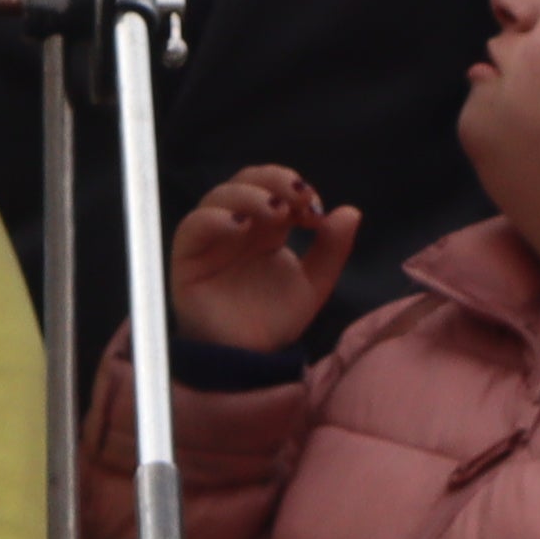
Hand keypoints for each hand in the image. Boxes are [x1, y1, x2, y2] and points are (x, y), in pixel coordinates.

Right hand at [167, 168, 363, 354]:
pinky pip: (192, 226)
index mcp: (267, 228)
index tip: (315, 209)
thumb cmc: (276, 320)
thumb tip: (351, 211)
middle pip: (247, 180)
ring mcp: (211, 239)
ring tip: (274, 211)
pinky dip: (214, 218)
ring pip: (220, 196)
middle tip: (297, 199)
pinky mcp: (188, 257)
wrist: (250, 358)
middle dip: (273, 180)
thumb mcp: (314, 284)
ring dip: (249, 195)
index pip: (274, 186)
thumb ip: (332, 250)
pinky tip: (239, 226)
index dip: (293, 187)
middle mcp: (238, 227)